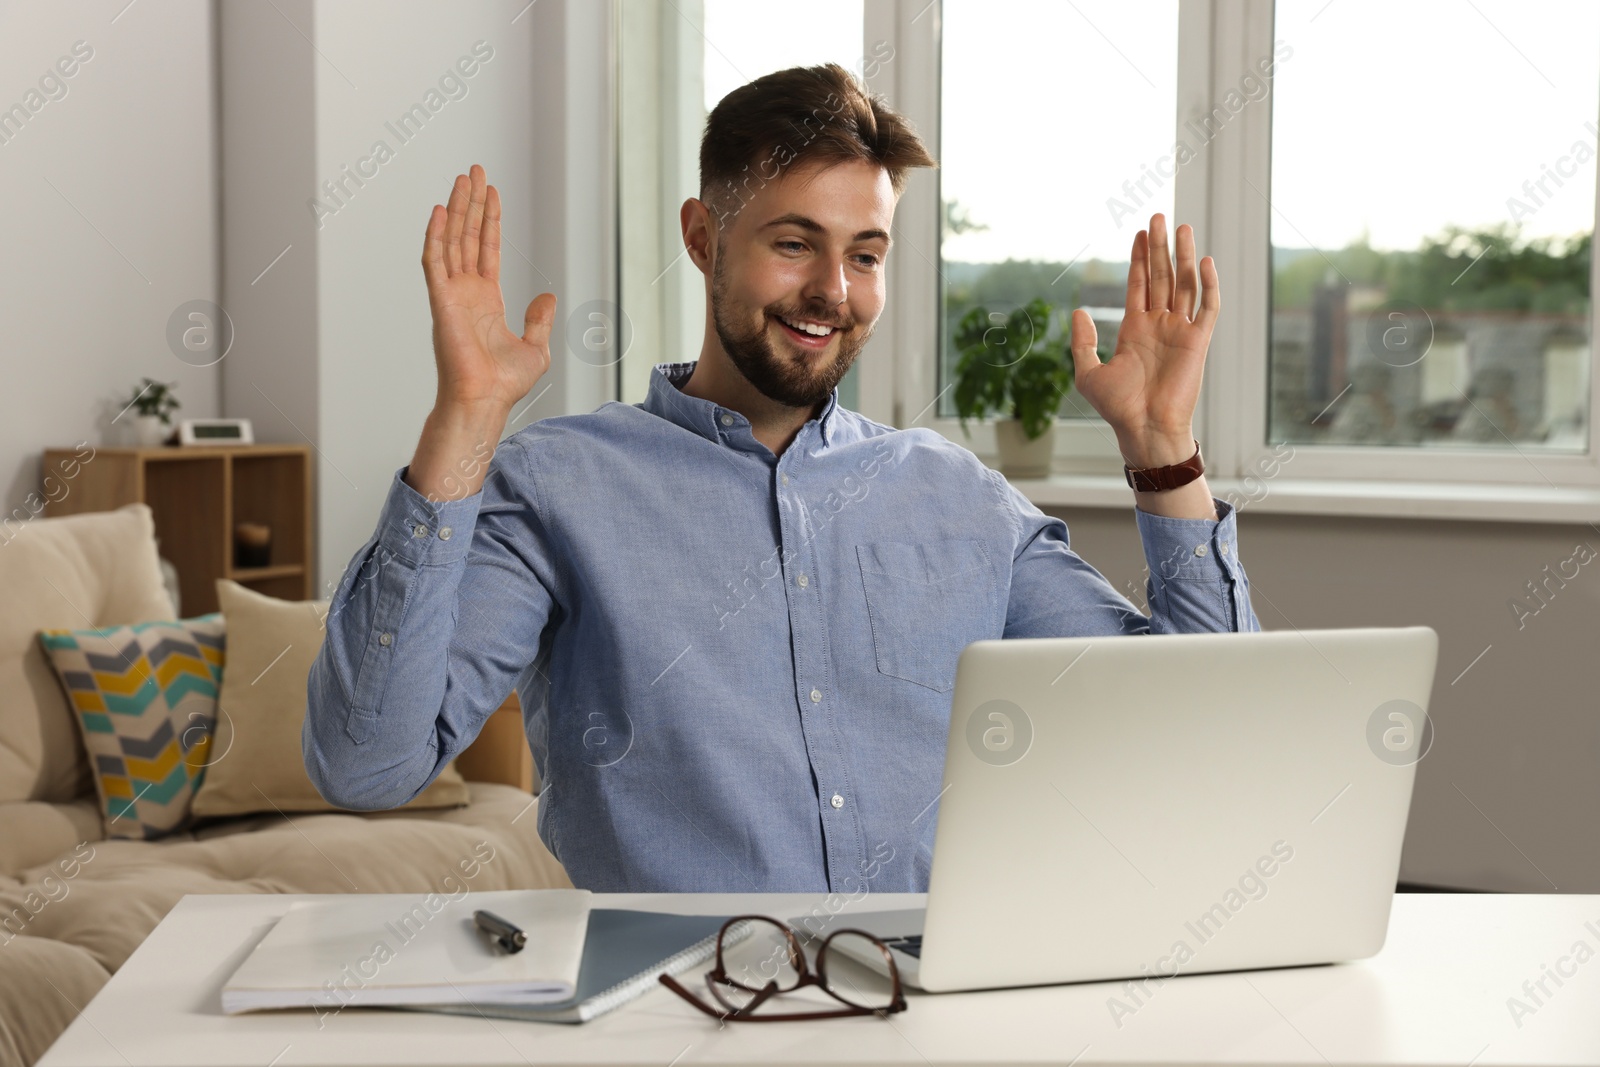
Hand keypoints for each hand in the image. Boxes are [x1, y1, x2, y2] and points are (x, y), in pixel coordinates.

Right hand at [422, 164, 555, 415]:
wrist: (485, 400)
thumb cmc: (503, 383)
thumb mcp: (535, 348)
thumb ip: (538, 320)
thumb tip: (546, 297)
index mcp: (486, 300)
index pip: (486, 249)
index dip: (489, 220)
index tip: (490, 192)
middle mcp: (466, 292)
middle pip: (468, 236)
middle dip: (472, 203)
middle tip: (475, 171)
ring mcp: (452, 294)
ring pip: (452, 240)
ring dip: (457, 209)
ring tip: (463, 178)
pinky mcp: (442, 301)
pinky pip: (435, 262)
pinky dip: (435, 235)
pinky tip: (440, 210)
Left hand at [1067, 213, 1219, 467]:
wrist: (1145, 428)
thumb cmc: (1118, 408)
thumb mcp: (1088, 374)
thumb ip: (1083, 341)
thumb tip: (1079, 311)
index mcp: (1135, 329)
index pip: (1139, 284)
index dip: (1139, 258)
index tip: (1140, 232)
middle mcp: (1159, 325)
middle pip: (1161, 276)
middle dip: (1159, 247)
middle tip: (1159, 216)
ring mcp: (1180, 331)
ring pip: (1184, 284)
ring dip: (1184, 256)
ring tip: (1181, 228)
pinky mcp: (1199, 342)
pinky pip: (1208, 307)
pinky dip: (1209, 285)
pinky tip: (1204, 262)